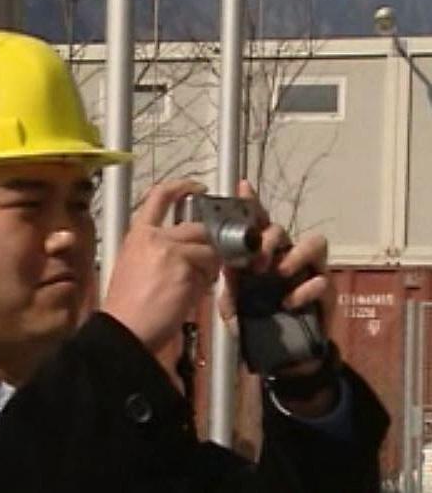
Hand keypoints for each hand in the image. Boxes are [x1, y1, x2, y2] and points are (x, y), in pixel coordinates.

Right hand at [103, 180, 220, 376]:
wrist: (124, 329)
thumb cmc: (128, 308)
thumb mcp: (133, 268)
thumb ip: (157, 253)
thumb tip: (184, 255)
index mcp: (137, 234)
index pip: (159, 196)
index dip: (182, 187)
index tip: (197, 187)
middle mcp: (153, 236)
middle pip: (195, 227)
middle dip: (206, 245)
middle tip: (206, 264)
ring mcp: (170, 250)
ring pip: (207, 247)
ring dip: (209, 266)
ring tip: (197, 284)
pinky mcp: (185, 266)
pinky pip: (209, 268)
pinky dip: (207, 282)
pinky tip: (193, 294)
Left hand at [217, 180, 337, 415]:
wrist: (283, 356)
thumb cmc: (258, 320)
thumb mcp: (236, 303)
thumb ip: (228, 285)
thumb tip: (219, 269)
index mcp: (262, 254)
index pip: (257, 224)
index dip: (252, 205)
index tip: (243, 188)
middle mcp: (285, 256)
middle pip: (282, 230)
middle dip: (269, 239)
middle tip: (256, 260)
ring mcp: (308, 271)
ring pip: (314, 242)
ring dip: (294, 255)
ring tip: (278, 273)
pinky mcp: (325, 292)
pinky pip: (322, 280)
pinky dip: (305, 289)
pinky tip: (289, 302)